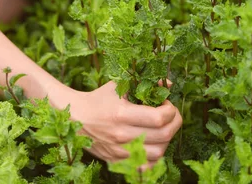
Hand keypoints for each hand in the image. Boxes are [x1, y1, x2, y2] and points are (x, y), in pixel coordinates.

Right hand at [67, 82, 182, 162]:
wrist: (77, 117)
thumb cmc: (99, 99)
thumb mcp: (119, 86)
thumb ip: (144, 84)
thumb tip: (168, 84)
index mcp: (122, 114)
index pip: (159, 118)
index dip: (170, 110)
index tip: (166, 103)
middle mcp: (122, 135)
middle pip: (164, 136)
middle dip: (175, 122)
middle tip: (170, 115)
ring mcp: (120, 151)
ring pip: (159, 153)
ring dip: (167, 139)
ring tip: (162, 128)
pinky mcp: (118, 160)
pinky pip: (146, 167)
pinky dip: (155, 158)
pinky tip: (153, 144)